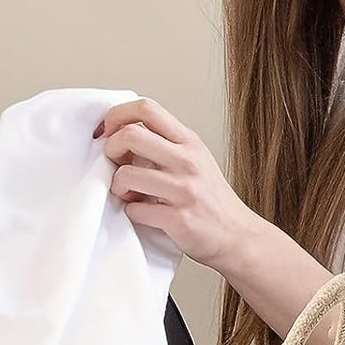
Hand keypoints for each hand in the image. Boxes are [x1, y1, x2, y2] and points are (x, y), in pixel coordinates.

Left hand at [95, 97, 254, 273]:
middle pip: (130, 135)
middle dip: (110, 149)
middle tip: (113, 165)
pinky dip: (131, 213)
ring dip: (117, 187)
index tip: (108, 131)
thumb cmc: (211, 201)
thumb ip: (166, 146)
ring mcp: (183, 190)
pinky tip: (142, 214)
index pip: (147, 108)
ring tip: (127, 195)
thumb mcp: (195, 160)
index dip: (117, 115)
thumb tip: (124, 136)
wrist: (237, 236)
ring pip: (126, 175)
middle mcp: (186, 160)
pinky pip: (135, 210)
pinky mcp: (178, 219)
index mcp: (188, 142)